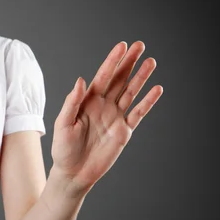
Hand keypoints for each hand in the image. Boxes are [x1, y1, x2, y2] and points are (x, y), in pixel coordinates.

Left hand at [51, 41, 162, 191]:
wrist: (73, 173)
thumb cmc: (63, 149)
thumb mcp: (63, 124)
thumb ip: (72, 102)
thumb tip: (80, 80)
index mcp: (87, 101)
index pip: (103, 76)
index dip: (112, 61)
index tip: (122, 46)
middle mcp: (103, 106)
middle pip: (119, 80)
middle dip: (129, 63)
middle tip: (140, 46)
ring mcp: (114, 118)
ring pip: (131, 93)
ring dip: (141, 78)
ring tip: (151, 62)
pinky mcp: (123, 132)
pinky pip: (138, 113)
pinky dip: (147, 102)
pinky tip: (156, 89)